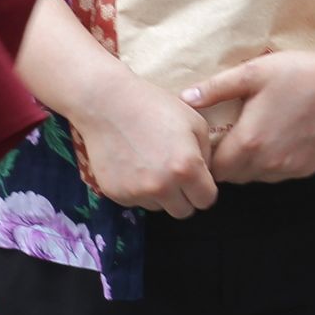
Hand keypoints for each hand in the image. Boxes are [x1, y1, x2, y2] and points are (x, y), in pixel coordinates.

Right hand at [76, 73, 219, 218]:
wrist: (107, 103)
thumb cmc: (155, 106)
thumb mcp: (194, 121)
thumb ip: (207, 154)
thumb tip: (206, 176)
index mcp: (186, 169)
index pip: (206, 200)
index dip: (204, 189)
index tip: (196, 178)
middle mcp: (162, 187)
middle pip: (183, 211)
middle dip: (184, 195)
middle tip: (174, 172)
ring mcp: (137, 192)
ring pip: (159, 207)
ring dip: (160, 193)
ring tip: (151, 163)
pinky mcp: (116, 194)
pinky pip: (136, 201)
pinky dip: (138, 189)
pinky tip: (133, 164)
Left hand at [186, 49, 314, 183]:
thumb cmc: (295, 73)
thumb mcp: (250, 73)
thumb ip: (215, 89)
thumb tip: (184, 98)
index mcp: (249, 142)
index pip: (216, 169)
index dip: (210, 157)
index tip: (213, 140)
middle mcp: (268, 163)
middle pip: (235, 176)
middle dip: (229, 161)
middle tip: (232, 135)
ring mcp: (290, 169)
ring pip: (258, 177)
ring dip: (252, 163)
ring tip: (257, 135)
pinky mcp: (308, 169)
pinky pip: (281, 174)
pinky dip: (275, 163)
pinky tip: (280, 138)